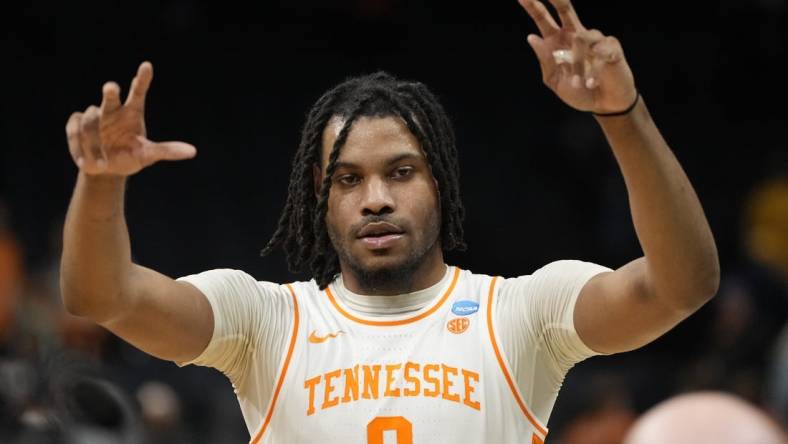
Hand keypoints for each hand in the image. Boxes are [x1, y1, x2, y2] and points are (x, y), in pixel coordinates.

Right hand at [65, 62, 195, 176]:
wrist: (104, 171)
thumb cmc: (130, 157)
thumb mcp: (148, 155)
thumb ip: (167, 151)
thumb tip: (193, 151)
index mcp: (132, 113)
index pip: (138, 92)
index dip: (142, 79)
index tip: (147, 65)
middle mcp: (113, 109)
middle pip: (111, 96)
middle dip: (111, 92)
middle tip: (111, 88)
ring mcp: (93, 115)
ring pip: (90, 120)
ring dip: (94, 143)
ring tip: (101, 163)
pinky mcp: (75, 123)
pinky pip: (74, 130)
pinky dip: (79, 147)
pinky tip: (86, 162)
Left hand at [518, 0, 636, 113]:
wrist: (603, 105)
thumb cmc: (578, 92)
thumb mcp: (554, 80)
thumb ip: (545, 60)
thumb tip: (531, 37)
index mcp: (557, 42)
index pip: (543, 19)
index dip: (533, 6)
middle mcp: (574, 35)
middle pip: (564, 8)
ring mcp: (594, 39)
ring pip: (580, 39)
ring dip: (577, 65)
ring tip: (577, 83)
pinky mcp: (611, 46)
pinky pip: (599, 51)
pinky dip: (593, 70)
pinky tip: (592, 83)